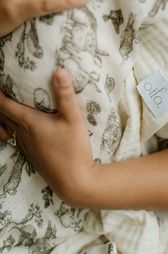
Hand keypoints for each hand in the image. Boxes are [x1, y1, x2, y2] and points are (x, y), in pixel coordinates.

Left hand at [0, 68, 93, 202]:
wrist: (75, 182)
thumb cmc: (73, 150)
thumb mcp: (73, 119)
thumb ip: (66, 95)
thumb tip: (60, 71)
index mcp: (29, 122)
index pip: (4, 104)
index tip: (0, 81)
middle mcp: (22, 134)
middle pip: (3, 115)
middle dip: (2, 101)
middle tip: (7, 88)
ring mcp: (26, 146)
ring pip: (9, 127)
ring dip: (8, 114)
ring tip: (15, 103)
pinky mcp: (32, 155)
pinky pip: (17, 136)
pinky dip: (16, 126)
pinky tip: (28, 126)